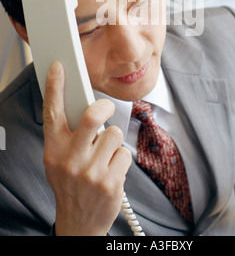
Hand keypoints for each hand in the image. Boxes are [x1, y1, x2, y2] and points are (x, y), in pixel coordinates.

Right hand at [43, 61, 131, 235]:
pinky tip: (111, 171)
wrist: (79, 223)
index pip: (52, 112)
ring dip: (112, 141)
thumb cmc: (69, 184)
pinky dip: (121, 160)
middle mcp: (71, 159)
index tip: (59, 67)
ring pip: (114, 133)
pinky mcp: (111, 182)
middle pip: (93, 116)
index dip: (55, 87)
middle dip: (104, 107)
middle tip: (105, 110)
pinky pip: (125, 153)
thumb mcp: (57, 160)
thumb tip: (81, 105)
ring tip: (104, 155)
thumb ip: (67, 135)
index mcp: (54, 150)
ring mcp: (91, 173)